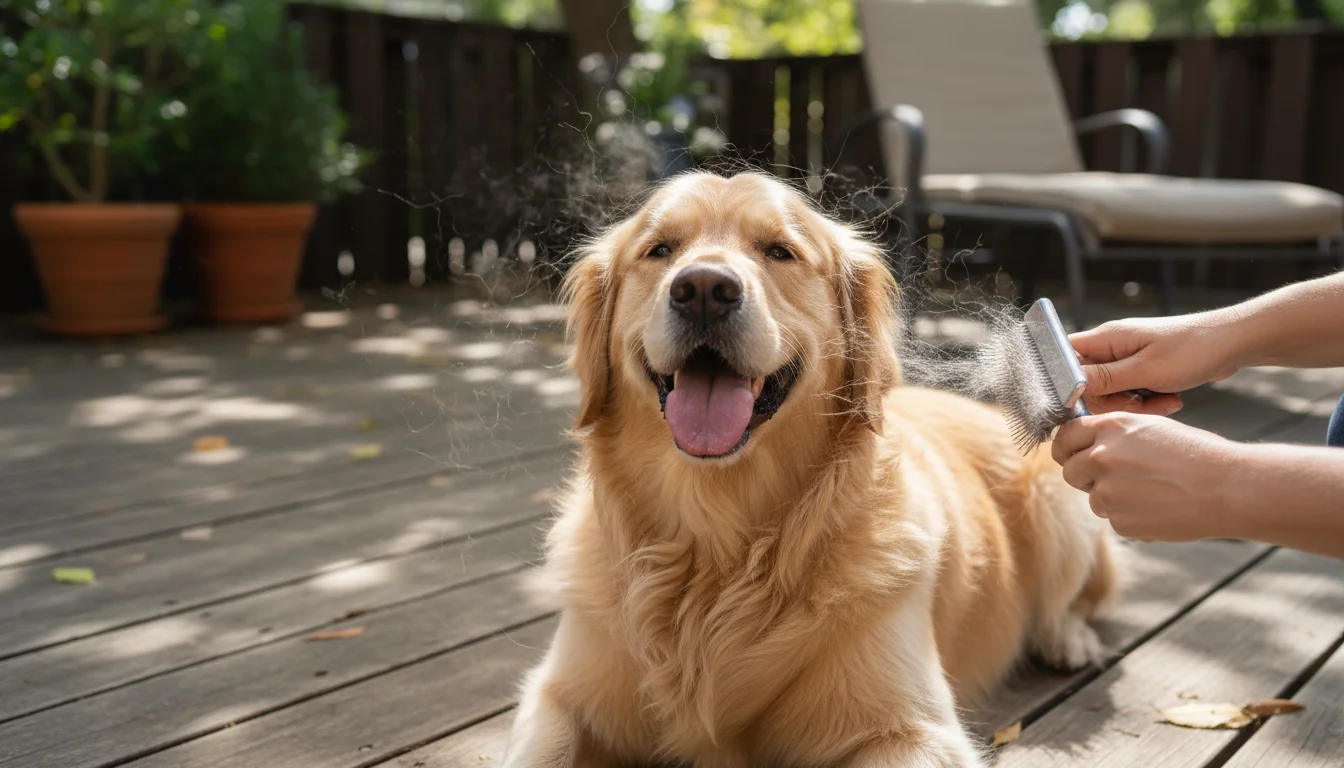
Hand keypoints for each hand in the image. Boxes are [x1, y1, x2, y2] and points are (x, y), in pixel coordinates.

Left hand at [1051, 413, 1242, 542]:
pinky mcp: (1119, 521)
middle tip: (1114, 478)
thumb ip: (1113, 435)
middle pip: (1070, 470)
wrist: (1227, 488)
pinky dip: (1131, 516)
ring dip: (1112, 498)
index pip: (1065, 436)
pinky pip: (1114, 519)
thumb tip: (1085, 445)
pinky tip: (1159, 507)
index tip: (1071, 454)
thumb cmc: (1196, 454)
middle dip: (1085, 476)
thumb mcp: (1151, 427)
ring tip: (1151, 491)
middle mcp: (1101, 457)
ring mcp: (1107, 491)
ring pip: (1093, 498)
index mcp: (1110, 428)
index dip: (1067, 447)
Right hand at [1071, 311, 1242, 414]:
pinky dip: (1149, 402)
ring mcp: (1128, 359)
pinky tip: (1169, 400)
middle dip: (1113, 401)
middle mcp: (1112, 347)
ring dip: (1135, 405)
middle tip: (1138, 405)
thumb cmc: (1192, 349)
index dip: (1066, 382)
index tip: (1085, 402)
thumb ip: (1106, 378)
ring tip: (1164, 402)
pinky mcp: (1144, 369)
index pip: (1065, 357)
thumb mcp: (1147, 370)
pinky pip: (1132, 393)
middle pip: (1088, 384)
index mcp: (1106, 339)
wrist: (1232, 342)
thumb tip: (1069, 385)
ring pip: (1112, 393)